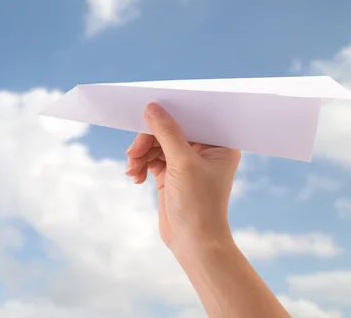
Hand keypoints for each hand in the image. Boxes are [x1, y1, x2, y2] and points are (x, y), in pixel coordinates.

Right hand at [125, 103, 240, 251]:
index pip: (190, 118)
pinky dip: (141, 165)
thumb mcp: (182, 163)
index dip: (168, 114)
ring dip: (141, 154)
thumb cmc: (198, 204)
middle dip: (147, 141)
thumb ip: (166, 132)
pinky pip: (151, 159)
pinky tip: (135, 177)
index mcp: (218, 143)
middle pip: (168, 130)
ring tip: (132, 170)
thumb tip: (151, 107)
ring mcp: (186, 162)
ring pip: (156, 144)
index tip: (145, 115)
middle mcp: (204, 150)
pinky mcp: (171, 174)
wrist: (193, 243)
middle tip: (133, 154)